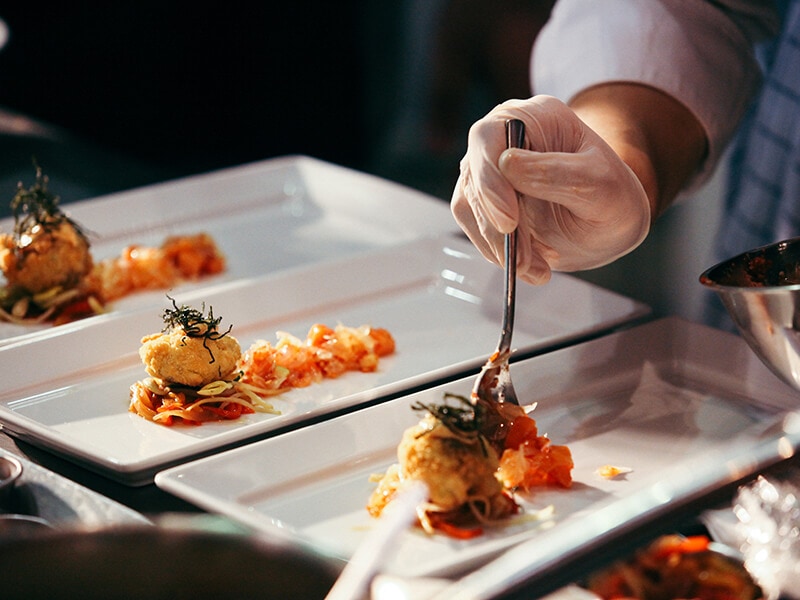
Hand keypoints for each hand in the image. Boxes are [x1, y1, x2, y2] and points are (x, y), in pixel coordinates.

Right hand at [451, 95, 650, 283]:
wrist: (610, 223)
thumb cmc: (612, 195)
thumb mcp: (600, 183)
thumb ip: (557, 173)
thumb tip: (506, 165)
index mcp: (532, 117)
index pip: (489, 137)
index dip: (491, 178)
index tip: (509, 221)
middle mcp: (501, 140)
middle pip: (474, 177)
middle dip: (497, 226)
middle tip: (524, 260)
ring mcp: (488, 173)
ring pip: (470, 208)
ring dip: (499, 246)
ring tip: (537, 269)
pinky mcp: (483, 205)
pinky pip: (476, 231)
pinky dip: (500, 255)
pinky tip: (532, 266)